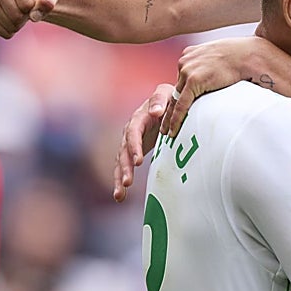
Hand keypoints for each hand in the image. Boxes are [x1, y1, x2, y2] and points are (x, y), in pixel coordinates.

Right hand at [0, 0, 58, 37]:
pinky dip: (10, 31)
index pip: (27, 4)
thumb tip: (34, 16)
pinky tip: (13, 22)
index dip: (35, 7)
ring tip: (20, 13)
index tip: (34, 0)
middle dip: (26, 17)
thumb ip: (47, 2)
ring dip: (19, 25)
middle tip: (27, 9)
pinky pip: (0, 30)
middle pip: (16, 15)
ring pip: (8, 24)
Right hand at [113, 84, 175, 201]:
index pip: (133, 132)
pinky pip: (124, 167)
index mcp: (139, 118)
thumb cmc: (171, 98)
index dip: (134, 146)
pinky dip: (121, 181)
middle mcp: (130, 131)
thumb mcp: (167, 94)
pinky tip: (119, 197)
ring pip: (121, 161)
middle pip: (124, 150)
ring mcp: (130, 143)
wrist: (168, 103)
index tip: (138, 160)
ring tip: (120, 194)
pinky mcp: (132, 152)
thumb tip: (155, 111)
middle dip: (125, 167)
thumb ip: (160, 100)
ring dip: (120, 177)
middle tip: (128, 182)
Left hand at [161, 37, 276, 136]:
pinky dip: (176, 118)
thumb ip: (211, 67)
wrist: (248, 55)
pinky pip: (182, 104)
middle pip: (176, 90)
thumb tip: (216, 78)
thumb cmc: (241, 56)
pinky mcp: (193, 80)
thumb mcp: (220, 58)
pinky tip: (172, 130)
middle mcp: (185, 61)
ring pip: (176, 99)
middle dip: (169, 108)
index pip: (182, 80)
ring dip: (170, 116)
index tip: (172, 108)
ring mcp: (188, 70)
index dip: (178, 96)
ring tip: (166, 131)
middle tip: (163, 123)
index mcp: (191, 54)